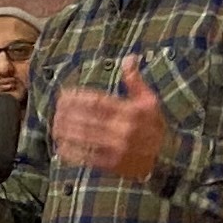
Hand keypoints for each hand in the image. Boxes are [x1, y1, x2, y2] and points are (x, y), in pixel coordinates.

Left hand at [49, 62, 170, 183]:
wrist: (167, 156)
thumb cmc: (155, 125)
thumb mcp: (149, 100)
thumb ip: (135, 80)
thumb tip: (129, 58)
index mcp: (129, 111)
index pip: (97, 102)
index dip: (78, 98)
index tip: (64, 95)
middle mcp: (122, 129)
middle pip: (88, 119)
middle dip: (68, 114)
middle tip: (56, 109)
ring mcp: (116, 148)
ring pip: (85, 138)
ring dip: (67, 131)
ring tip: (55, 125)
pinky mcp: (113, 164)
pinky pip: (88, 157)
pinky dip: (73, 152)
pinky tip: (61, 146)